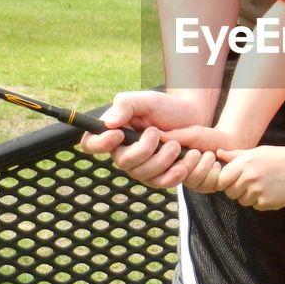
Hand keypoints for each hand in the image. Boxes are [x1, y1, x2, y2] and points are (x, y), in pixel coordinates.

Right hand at [78, 90, 206, 188]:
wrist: (192, 117)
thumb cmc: (166, 107)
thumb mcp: (146, 99)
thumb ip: (125, 105)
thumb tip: (109, 123)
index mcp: (114, 132)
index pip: (91, 143)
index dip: (100, 144)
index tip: (119, 134)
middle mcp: (123, 152)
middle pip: (122, 162)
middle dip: (143, 149)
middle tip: (157, 132)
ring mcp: (139, 166)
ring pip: (141, 174)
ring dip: (161, 160)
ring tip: (176, 145)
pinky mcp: (157, 176)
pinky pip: (158, 183)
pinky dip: (171, 176)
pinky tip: (181, 166)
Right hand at [164, 125, 240, 191]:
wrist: (230, 141)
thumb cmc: (208, 136)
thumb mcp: (189, 134)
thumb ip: (171, 137)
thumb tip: (153, 135)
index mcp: (174, 163)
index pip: (165, 171)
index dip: (176, 162)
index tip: (186, 150)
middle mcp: (182, 176)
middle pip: (180, 177)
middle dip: (192, 161)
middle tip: (199, 152)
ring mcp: (196, 184)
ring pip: (194, 181)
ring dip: (205, 165)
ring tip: (211, 155)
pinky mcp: (210, 187)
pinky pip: (208, 185)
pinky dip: (215, 172)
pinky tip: (218, 164)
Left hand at [216, 145, 284, 210]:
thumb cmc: (279, 157)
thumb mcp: (257, 152)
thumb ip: (236, 155)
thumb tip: (218, 153)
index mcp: (245, 163)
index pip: (222, 180)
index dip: (226, 181)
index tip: (233, 179)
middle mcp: (250, 178)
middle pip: (230, 193)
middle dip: (237, 190)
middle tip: (251, 182)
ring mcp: (258, 191)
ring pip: (243, 201)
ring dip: (249, 196)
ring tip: (264, 185)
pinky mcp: (267, 203)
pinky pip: (256, 206)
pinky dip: (261, 201)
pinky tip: (272, 190)